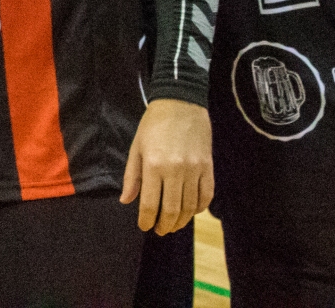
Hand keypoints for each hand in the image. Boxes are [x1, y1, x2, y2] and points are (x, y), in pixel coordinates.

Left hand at [120, 98, 212, 234]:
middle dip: (164, 225)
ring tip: (173, 225)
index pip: (150, 203)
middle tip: (159, 231)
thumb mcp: (136, 147)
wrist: (181, 103)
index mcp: (153, 166)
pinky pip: (206, 195)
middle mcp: (175, 171)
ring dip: (182, 221)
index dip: (146, 220)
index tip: (144, 227)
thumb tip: (126, 201)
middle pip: (172, 210)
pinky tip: (191, 212)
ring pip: (190, 207)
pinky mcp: (208, 168)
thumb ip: (131, 176)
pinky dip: (199, 208)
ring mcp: (194, 170)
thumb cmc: (153, 125)